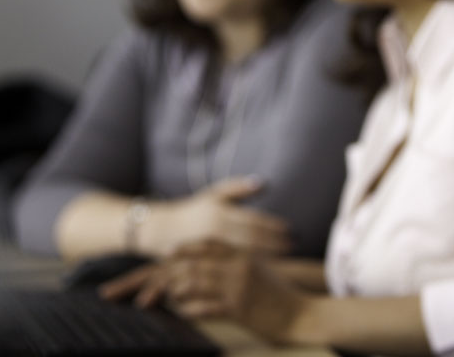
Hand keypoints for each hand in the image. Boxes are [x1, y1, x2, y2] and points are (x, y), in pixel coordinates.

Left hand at [100, 239, 307, 343]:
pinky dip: (187, 309)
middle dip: (155, 274)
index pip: (198, 247)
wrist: (304, 314)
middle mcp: (234, 265)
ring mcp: (236, 284)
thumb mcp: (254, 272)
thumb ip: (229, 265)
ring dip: (166, 291)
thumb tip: (198, 272)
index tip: (152, 265)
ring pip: (191, 281)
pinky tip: (177, 312)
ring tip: (147, 301)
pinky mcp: (239, 306)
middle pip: (187, 263)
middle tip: (134, 287)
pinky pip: (205, 306)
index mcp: (237, 253)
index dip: (173, 255)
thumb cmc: (277, 296)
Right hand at [151, 177, 290, 255]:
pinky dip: (247, 267)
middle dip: (276, 243)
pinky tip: (261, 270)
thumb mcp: (213, 196)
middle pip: (252, 239)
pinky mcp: (201, 263)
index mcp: (220, 212)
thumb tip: (264, 183)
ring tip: (286, 258)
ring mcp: (208, 248)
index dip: (275, 228)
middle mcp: (214, 230)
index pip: (254, 221)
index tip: (293, 232)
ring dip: (266, 256)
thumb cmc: (192, 211)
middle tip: (295, 246)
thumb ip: (238, 189)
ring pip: (243, 254)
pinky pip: (229, 267)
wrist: (158, 230)